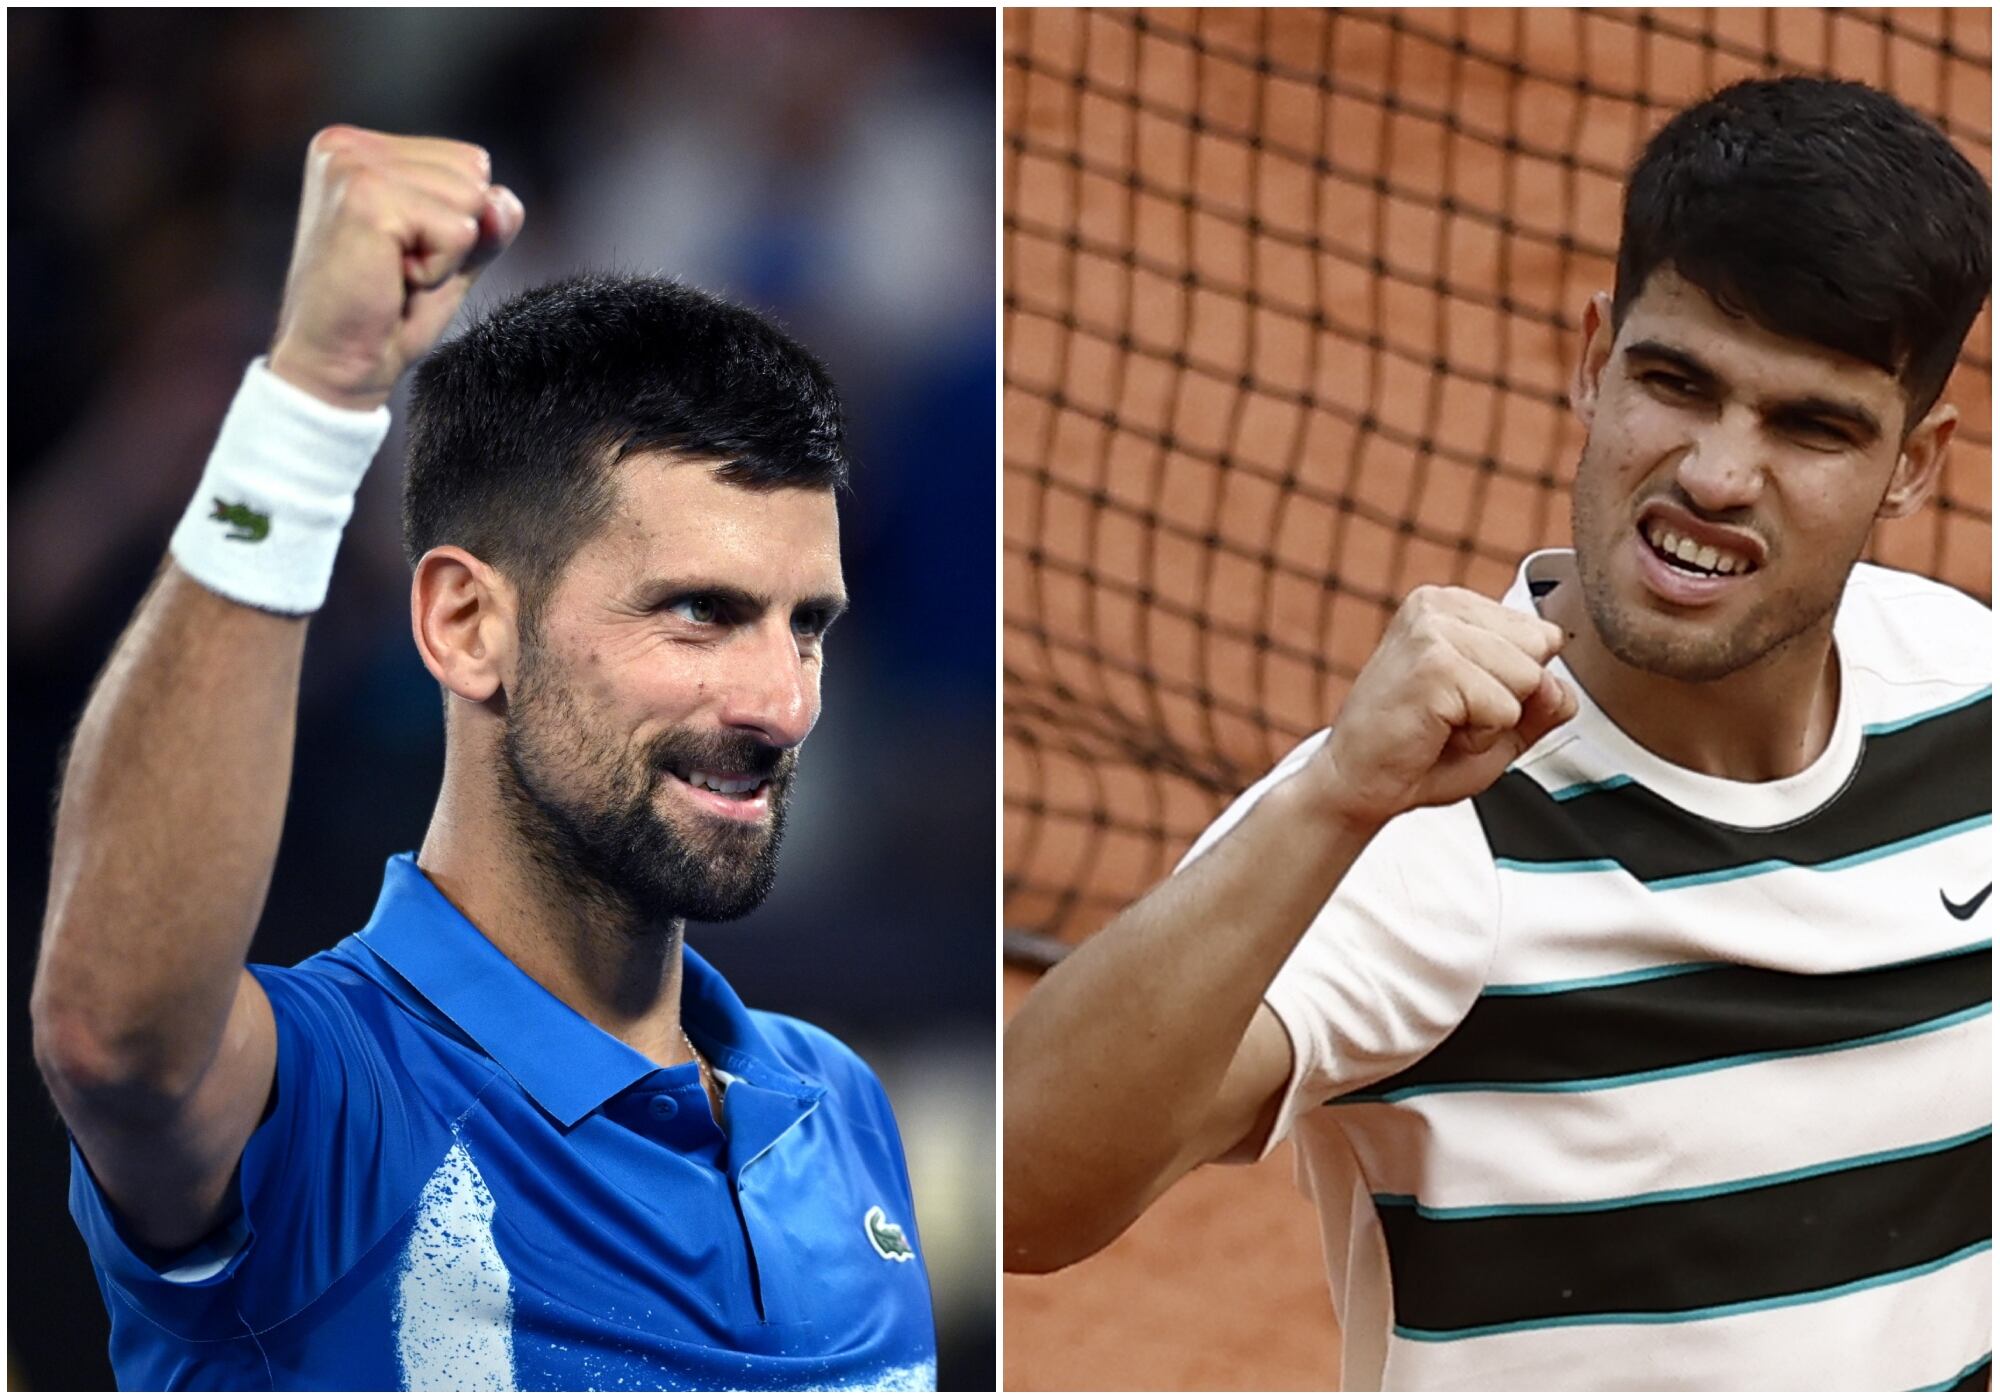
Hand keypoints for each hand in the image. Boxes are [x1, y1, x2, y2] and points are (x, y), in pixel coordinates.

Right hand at [266, 126, 524, 411]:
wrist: (340, 365)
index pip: (469, 161)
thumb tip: (502, 201)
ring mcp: (351, 165)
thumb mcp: (454, 255)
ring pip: (470, 198)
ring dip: (446, 254)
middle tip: (398, 268)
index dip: (459, 221)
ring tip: (393, 273)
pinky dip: (438, 271)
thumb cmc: (390, 313)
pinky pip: (458, 231)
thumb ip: (488, 218)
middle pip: (474, 173)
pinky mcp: (365, 197)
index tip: (404, 253)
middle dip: (455, 235)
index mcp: (361, 147)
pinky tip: (391, 279)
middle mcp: (348, 146)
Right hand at [1306, 585, 1575, 829]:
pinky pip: (1505, 708)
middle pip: (1541, 651)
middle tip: (1451, 716)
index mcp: (1452, 605)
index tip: (1462, 700)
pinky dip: (1479, 737)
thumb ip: (1543, 701)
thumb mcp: (1500, 723)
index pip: (1543, 634)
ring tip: (1442, 724)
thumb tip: (1560, 687)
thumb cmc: (1418, 752)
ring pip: (1528, 679)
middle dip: (1509, 699)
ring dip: (1493, 721)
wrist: (1356, 784)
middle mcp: (1439, 605)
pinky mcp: (1434, 663)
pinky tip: (1435, 733)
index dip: (1517, 685)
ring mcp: (1434, 630)